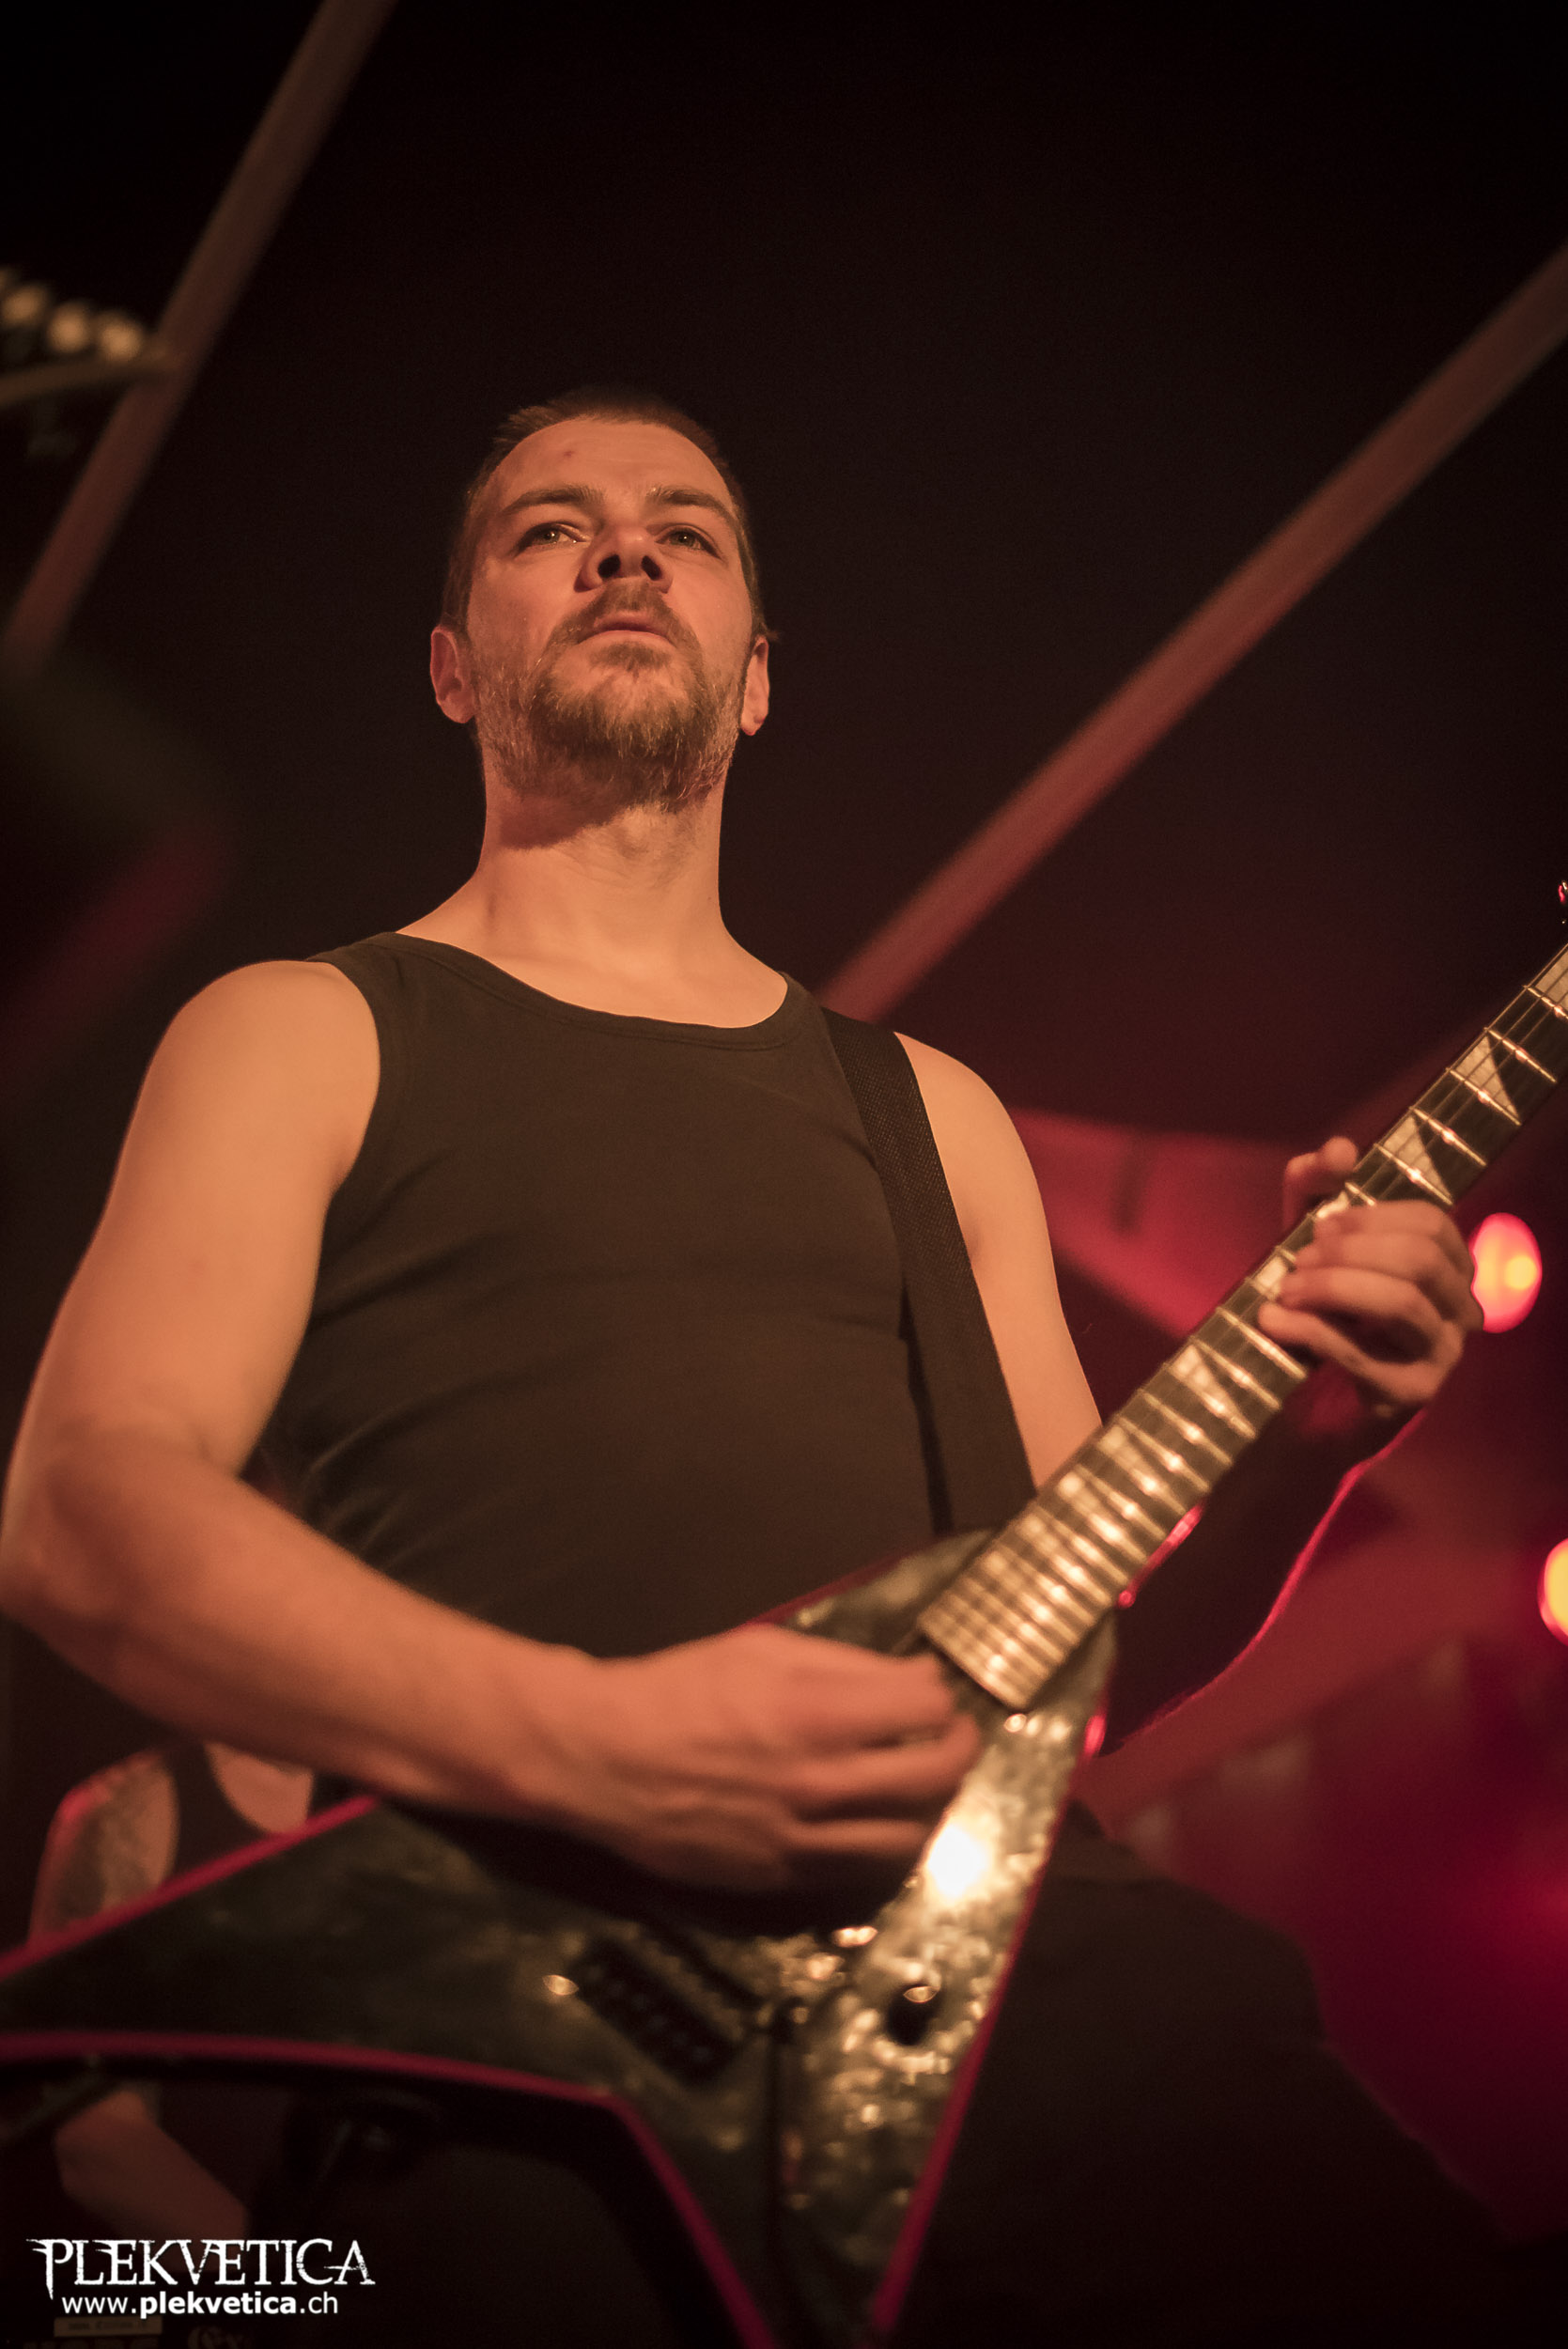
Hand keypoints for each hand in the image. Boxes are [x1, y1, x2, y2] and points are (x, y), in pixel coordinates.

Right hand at [530, 1623, 978, 1890]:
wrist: (603, 1759)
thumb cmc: (681, 1688)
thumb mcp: (762, 1649)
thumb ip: (846, 1665)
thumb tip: (917, 1681)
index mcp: (816, 1713)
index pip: (924, 1711)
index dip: (940, 1699)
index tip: (933, 1694)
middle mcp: (819, 1783)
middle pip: (933, 1777)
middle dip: (959, 1751)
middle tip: (953, 1737)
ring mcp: (801, 1838)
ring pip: (908, 1838)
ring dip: (932, 1808)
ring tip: (924, 1786)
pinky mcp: (780, 1878)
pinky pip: (859, 1873)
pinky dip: (886, 1848)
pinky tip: (882, 1824)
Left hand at [1257, 1135, 1480, 1434]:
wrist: (1305, 1406)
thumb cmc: (1318, 1311)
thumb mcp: (1309, 1241)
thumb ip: (1317, 1188)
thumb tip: (1340, 1149)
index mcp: (1449, 1269)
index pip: (1432, 1224)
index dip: (1372, 1217)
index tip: (1320, 1224)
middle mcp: (1460, 1311)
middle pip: (1421, 1260)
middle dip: (1351, 1252)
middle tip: (1298, 1261)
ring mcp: (1440, 1356)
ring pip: (1400, 1302)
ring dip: (1334, 1288)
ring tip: (1285, 1290)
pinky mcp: (1409, 1395)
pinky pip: (1362, 1353)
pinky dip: (1311, 1331)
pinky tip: (1274, 1322)